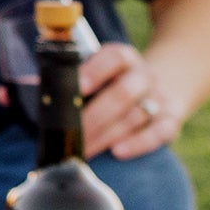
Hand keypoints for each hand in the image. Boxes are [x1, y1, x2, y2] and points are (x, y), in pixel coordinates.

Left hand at [77, 40, 180, 159]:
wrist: (163, 85)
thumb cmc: (115, 82)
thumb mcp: (101, 70)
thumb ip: (74, 78)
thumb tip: (37, 87)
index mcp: (124, 57)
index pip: (114, 58)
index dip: (95, 71)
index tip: (76, 88)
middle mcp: (144, 75)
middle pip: (123, 93)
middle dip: (94, 117)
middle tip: (72, 135)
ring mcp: (160, 97)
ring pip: (136, 116)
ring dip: (107, 135)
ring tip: (84, 150)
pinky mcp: (171, 120)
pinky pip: (159, 133)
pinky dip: (138, 143)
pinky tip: (118, 152)